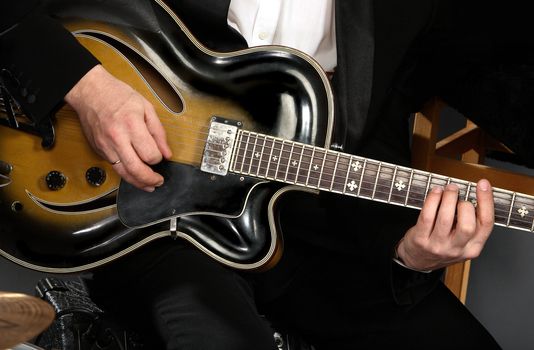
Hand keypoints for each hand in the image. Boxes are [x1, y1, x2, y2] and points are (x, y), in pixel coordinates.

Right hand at [65, 65, 171, 191]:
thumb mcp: (146, 108)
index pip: (150, 154)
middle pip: (136, 169)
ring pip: (123, 173)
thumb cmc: (118, 95)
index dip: (158, 158)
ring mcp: (106, 146)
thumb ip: (158, 133)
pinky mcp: (99, 150)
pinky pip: (114, 167)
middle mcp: (117, 138)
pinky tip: (134, 174)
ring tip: (149, 185)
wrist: (90, 91)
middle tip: (158, 181)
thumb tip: (166, 153)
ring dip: (138, 183)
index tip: (160, 156)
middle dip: (150, 180)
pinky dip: (126, 174)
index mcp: (132, 125)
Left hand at [396, 179, 493, 270]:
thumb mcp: (463, 241)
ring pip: (446, 218)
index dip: (487, 201)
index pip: (486, 224)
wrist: (418, 260)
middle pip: (468, 225)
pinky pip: (427, 216)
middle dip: (464, 204)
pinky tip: (435, 193)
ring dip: (448, 198)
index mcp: (473, 248)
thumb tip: (475, 194)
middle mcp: (456, 249)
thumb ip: (471, 223)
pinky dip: (432, 200)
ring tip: (448, 189)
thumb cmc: (442, 245)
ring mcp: (437, 246)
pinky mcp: (420, 240)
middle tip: (458, 194)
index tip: (483, 185)